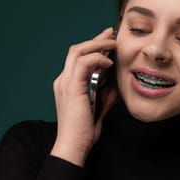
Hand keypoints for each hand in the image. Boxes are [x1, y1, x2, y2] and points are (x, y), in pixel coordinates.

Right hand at [50, 27, 117, 166]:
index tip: (109, 42)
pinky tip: (109, 63)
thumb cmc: (83, 132)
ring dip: (98, 44)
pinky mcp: (72, 87)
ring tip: (113, 43)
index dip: (94, 47)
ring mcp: (65, 82)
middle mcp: (63, 80)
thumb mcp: (98, 109)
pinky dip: (98, 58)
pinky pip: (84, 62)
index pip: (78, 58)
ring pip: (78, 51)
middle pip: (77, 49)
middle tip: (112, 33)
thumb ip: (105, 96)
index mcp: (67, 84)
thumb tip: (115, 86)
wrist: (73, 146)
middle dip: (96, 39)